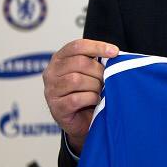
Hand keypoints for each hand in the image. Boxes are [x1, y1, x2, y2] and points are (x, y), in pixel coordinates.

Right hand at [43, 39, 118, 154]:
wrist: (82, 120)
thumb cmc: (87, 91)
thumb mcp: (91, 72)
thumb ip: (96, 61)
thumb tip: (115, 53)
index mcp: (60, 58)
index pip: (77, 46)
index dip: (97, 47)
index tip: (115, 52)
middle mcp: (51, 72)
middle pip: (80, 63)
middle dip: (99, 71)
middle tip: (105, 80)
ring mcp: (51, 90)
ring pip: (77, 80)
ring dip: (95, 86)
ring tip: (99, 91)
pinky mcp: (56, 108)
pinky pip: (77, 98)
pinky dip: (91, 99)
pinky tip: (95, 101)